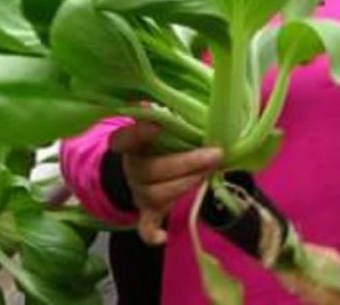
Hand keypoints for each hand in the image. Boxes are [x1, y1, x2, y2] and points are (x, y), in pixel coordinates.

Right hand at [110, 121, 222, 245]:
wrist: (142, 172)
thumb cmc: (161, 145)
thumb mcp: (164, 127)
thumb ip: (171, 117)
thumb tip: (184, 102)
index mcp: (132, 145)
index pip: (124, 139)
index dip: (138, 133)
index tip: (156, 126)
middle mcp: (132, 169)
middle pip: (152, 170)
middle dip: (186, 163)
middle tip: (215, 154)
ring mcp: (138, 192)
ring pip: (155, 194)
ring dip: (184, 185)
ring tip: (208, 174)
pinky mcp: (146, 211)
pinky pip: (145, 225)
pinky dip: (151, 233)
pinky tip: (162, 237)